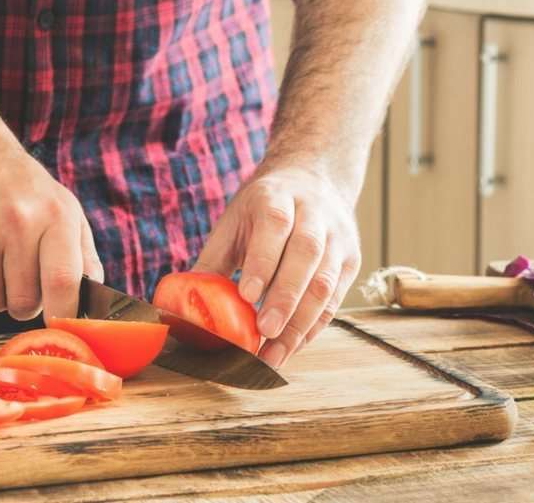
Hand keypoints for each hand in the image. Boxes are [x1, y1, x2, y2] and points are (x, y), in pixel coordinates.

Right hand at [0, 142, 103, 320]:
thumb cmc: (29, 192)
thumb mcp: (67, 211)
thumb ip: (85, 258)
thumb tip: (92, 305)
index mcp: (54, 216)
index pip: (62, 282)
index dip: (62, 314)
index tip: (59, 323)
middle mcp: (17, 222)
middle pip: (23, 301)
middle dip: (26, 306)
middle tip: (25, 285)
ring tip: (1, 268)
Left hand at [193, 165, 360, 367]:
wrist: (312, 180)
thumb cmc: (263, 208)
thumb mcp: (234, 221)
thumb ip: (212, 261)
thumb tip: (182, 304)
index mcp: (278, 196)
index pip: (275, 225)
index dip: (263, 261)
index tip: (247, 295)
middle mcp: (314, 213)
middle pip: (306, 254)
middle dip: (285, 297)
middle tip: (264, 331)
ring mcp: (337, 237)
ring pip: (326, 281)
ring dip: (301, 322)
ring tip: (275, 354)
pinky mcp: (351, 260)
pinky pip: (335, 299)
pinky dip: (313, 327)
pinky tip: (291, 346)